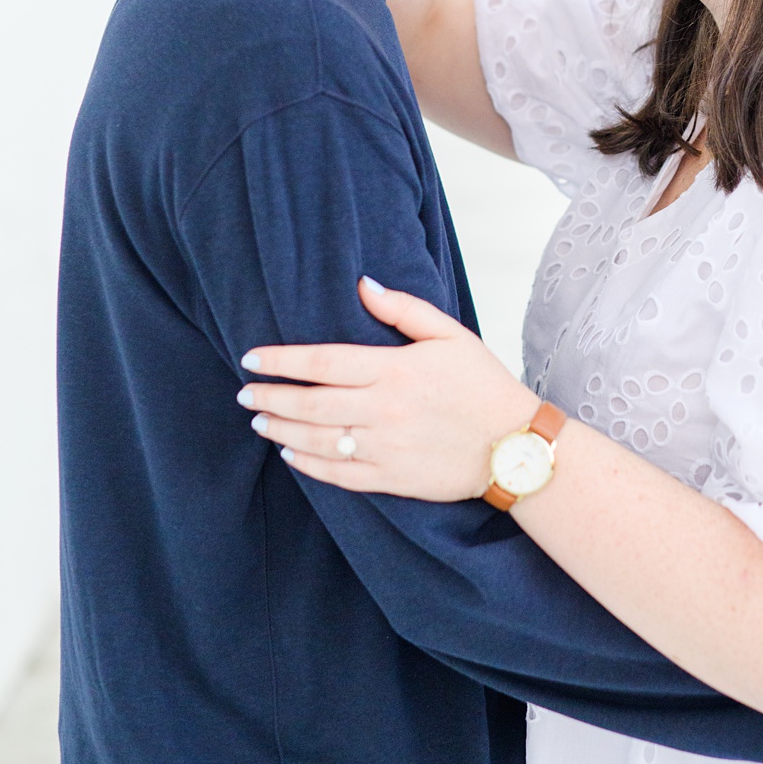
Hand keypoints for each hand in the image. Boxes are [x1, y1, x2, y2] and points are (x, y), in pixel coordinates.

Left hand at [237, 279, 537, 500]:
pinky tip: (290, 454)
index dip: (281, 361)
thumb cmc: (484, 385)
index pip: (322, 362)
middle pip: (311, 404)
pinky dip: (309, 465)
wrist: (518, 446)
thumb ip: (403, 309)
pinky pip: (340, 474)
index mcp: (395, 370)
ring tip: (258, 421)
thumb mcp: (449, 335)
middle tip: (244, 394)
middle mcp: (384, 410)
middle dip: (271, 397)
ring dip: (282, 430)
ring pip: (319, 440)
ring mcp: (387, 448)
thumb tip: (362, 284)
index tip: (250, 358)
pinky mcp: (394, 479)